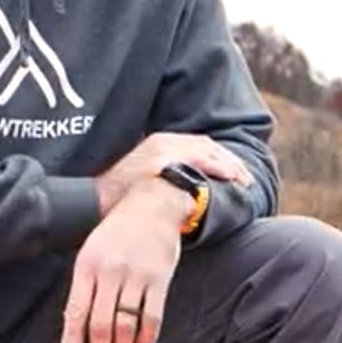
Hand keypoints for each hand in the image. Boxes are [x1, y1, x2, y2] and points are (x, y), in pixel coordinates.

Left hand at [59, 180, 190, 342]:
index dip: (72, 339)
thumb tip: (75, 325)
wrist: (152, 204)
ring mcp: (137, 275)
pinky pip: (153, 316)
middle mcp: (110, 270)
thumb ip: (84, 284)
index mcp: (87, 265)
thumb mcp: (91, 250)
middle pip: (102, 322)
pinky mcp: (160, 278)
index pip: (76, 310)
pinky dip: (146, 338)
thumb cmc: (116, 232)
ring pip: (126, 323)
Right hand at [94, 132, 250, 216]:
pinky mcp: (162, 162)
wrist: (95, 200)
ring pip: (208, 151)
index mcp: (160, 143)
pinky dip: (217, 168)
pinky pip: (198, 162)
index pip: (200, 144)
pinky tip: (231, 178)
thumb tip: (186, 189)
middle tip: (247, 178)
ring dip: (230, 165)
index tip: (236, 171)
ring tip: (244, 181)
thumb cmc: (119, 197)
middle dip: (230, 161)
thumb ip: (167, 177)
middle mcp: (163, 142)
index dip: (221, 157)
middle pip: (208, 146)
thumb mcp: (145, 179)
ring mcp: (162, 150)